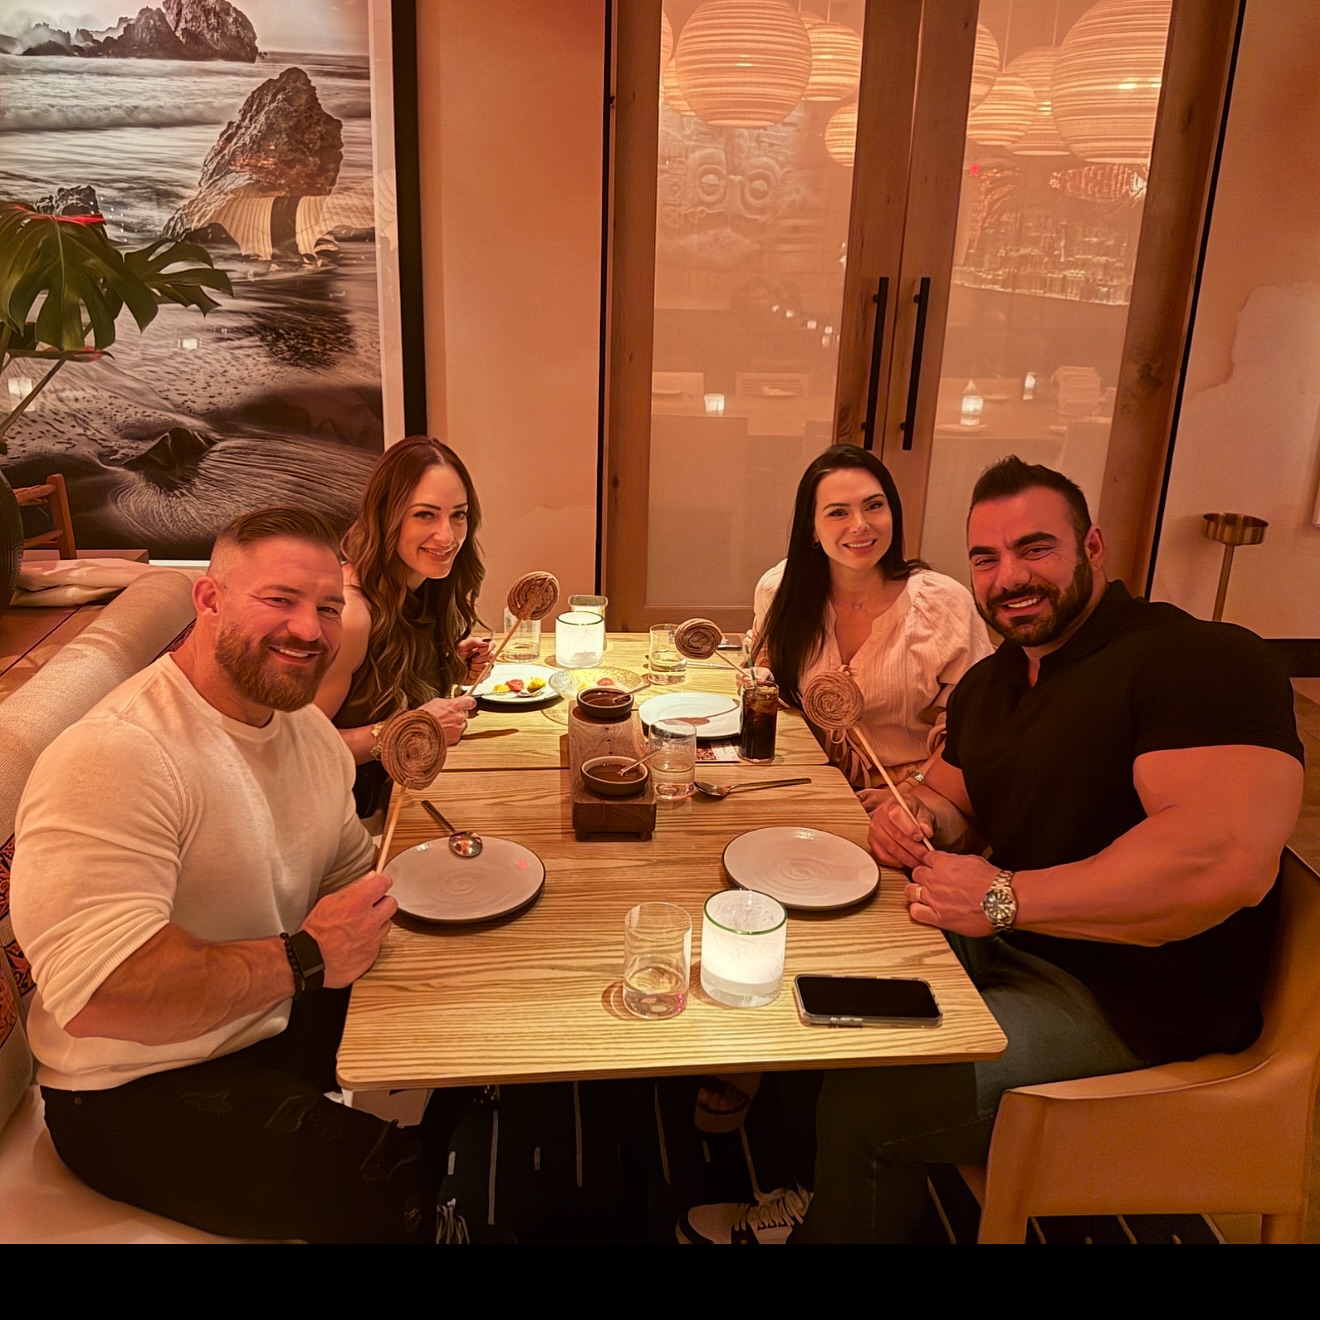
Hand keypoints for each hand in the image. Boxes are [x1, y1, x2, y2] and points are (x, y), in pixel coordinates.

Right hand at [301, 871, 397, 987]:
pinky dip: (371, 940)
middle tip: (370, 906)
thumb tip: (369, 878)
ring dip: (378, 922)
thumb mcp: (328, 902)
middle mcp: (370, 920)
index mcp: (358, 903)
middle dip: (382, 902)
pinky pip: (379, 942)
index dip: (380, 881)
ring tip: (361, 926)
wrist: (310, 961)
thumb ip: (353, 889)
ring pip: (387, 923)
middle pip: (391, 903)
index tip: (378, 884)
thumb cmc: (315, 933)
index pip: (384, 882)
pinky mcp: (373, 954)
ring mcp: (373, 938)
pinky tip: (358, 940)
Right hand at [419, 695, 476, 744]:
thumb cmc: (424, 717)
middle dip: (458, 715)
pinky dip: (451, 733)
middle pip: (464, 714)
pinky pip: (457, 734)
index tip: (467, 703)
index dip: (468, 703)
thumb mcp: (435, 703)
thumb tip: (452, 702)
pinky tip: (442, 732)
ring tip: (443, 725)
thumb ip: (447, 702)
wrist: (419, 732)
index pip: (470, 701)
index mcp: (455, 705)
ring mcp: (459, 727)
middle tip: (447, 716)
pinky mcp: (456, 738)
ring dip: (455, 725)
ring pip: (462, 724)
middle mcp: (459, 716)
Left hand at [456, 636, 492, 679]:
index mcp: (484, 647)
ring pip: (486, 665)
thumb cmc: (457, 656)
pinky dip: (473, 673)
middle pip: (491, 655)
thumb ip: (473, 641)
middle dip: (478, 657)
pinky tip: (469, 672)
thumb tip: (485, 642)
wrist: (452, 668)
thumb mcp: (462, 646)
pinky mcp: (485, 676)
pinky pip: (482, 674)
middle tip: (470, 658)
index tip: (477, 650)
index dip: (486, 647)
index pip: (492, 644)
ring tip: (469, 665)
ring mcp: (488, 666)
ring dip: (474, 666)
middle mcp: (488, 656)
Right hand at [866, 791, 933, 869]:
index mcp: (891, 805)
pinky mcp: (873, 843)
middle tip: (925, 855)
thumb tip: (927, 832)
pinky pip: (883, 857)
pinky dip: (896, 862)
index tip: (920, 837)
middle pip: (895, 835)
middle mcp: (879, 817)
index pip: (897, 816)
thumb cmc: (913, 814)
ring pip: (890, 848)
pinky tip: (907, 862)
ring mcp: (874, 831)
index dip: (909, 828)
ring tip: (919, 861)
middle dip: (913, 848)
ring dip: (907, 857)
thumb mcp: (923, 812)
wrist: (904, 817)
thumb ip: (926, 821)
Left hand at [904, 852, 998, 936]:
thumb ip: (955, 860)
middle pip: (916, 873)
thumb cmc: (992, 882)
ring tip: (923, 895)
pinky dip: (917, 910)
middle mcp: (934, 880)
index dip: (929, 863)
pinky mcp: (938, 917)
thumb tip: (950, 862)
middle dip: (922, 876)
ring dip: (916, 892)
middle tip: (930, 881)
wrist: (1001, 901)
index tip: (932, 867)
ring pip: (910, 891)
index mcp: (943, 863)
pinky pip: (916, 912)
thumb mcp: (973, 860)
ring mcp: (934, 899)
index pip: (925, 858)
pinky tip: (924, 910)